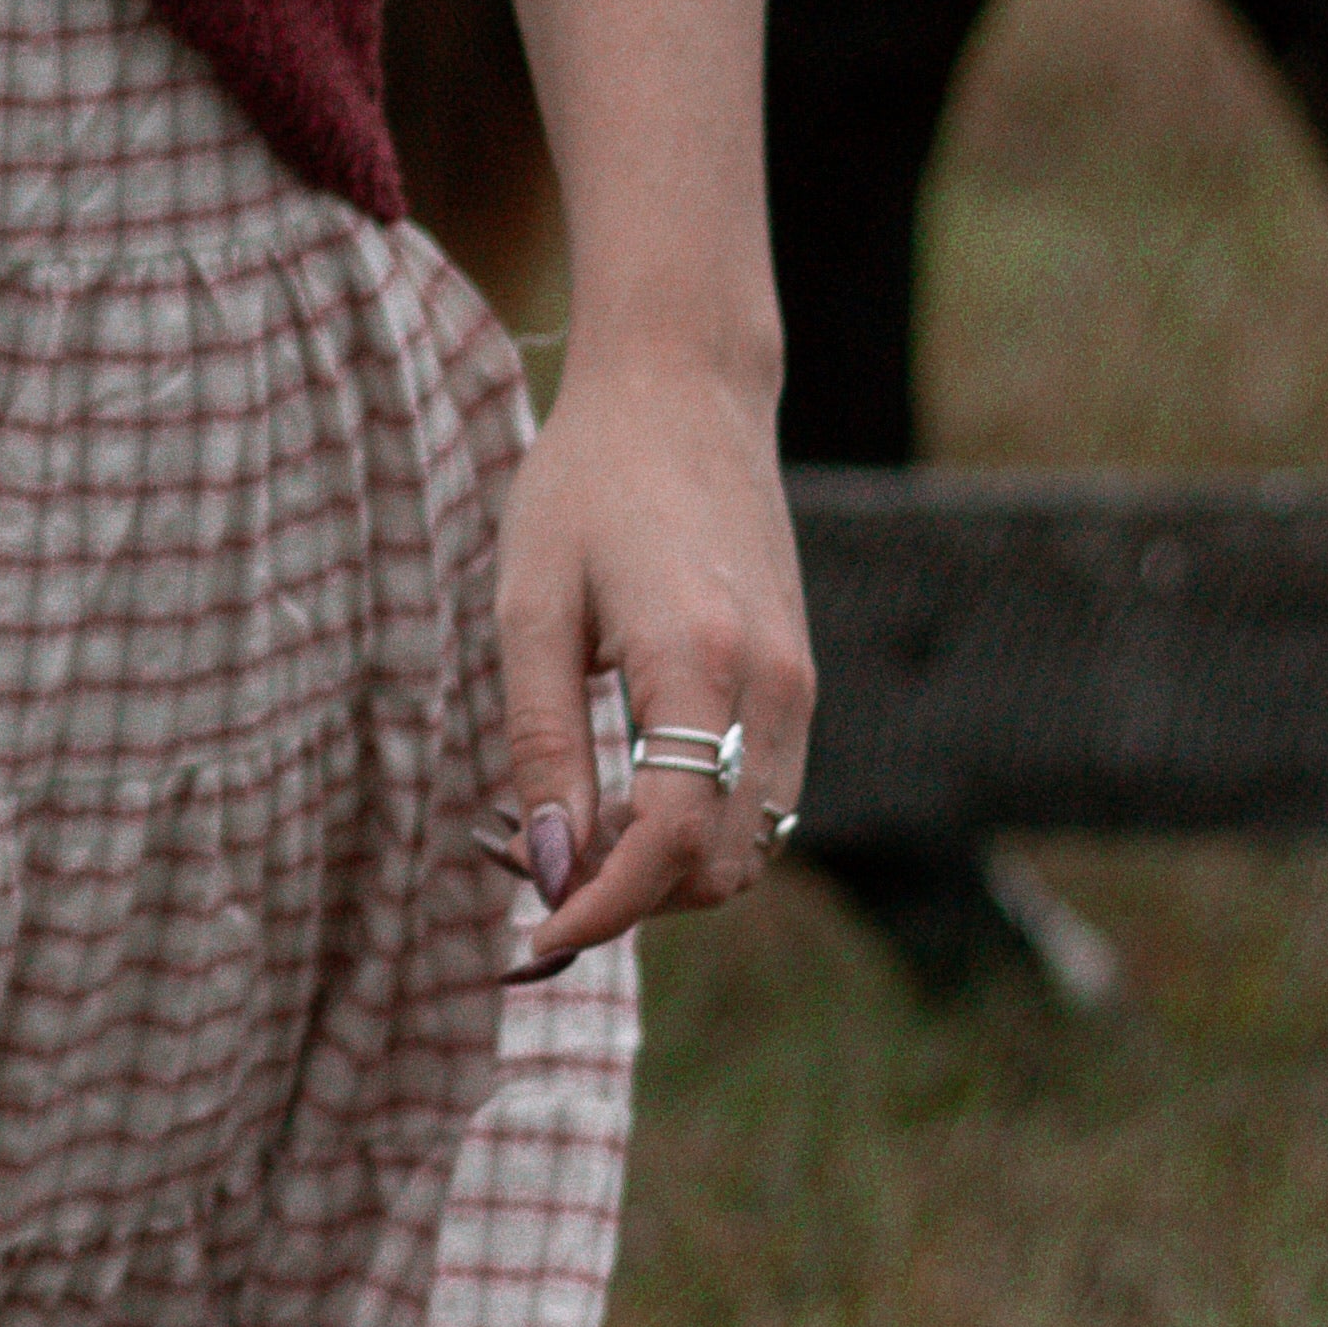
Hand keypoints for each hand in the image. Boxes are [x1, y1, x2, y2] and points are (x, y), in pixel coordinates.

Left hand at [493, 348, 811, 977]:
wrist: (684, 390)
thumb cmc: (586, 483)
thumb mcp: (531, 605)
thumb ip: (542, 743)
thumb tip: (551, 869)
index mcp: (701, 660)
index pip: (673, 842)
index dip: (603, 908)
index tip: (530, 936)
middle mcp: (774, 685)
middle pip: (719, 867)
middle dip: (625, 896)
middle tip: (526, 863)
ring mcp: (800, 685)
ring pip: (748, 847)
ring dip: (660, 870)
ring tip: (562, 825)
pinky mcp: (801, 681)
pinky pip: (760, 799)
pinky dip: (694, 827)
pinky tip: (617, 789)